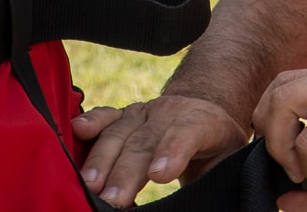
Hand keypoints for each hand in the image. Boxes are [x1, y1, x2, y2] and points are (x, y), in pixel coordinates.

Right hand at [70, 95, 248, 207]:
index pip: (187, 133)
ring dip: (102, 160)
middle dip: (126, 171)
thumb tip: (200, 193)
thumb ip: (214, 175)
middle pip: (145, 141)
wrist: (204, 107)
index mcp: (202, 122)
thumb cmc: (217, 145)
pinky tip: (77, 131)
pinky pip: (105, 117)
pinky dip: (90, 124)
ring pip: (120, 133)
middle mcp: (169, 112)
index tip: (160, 176)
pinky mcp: (124, 115)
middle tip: (114, 199)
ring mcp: (144, 112)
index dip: (172, 152)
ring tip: (90, 184)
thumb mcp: (229, 158)